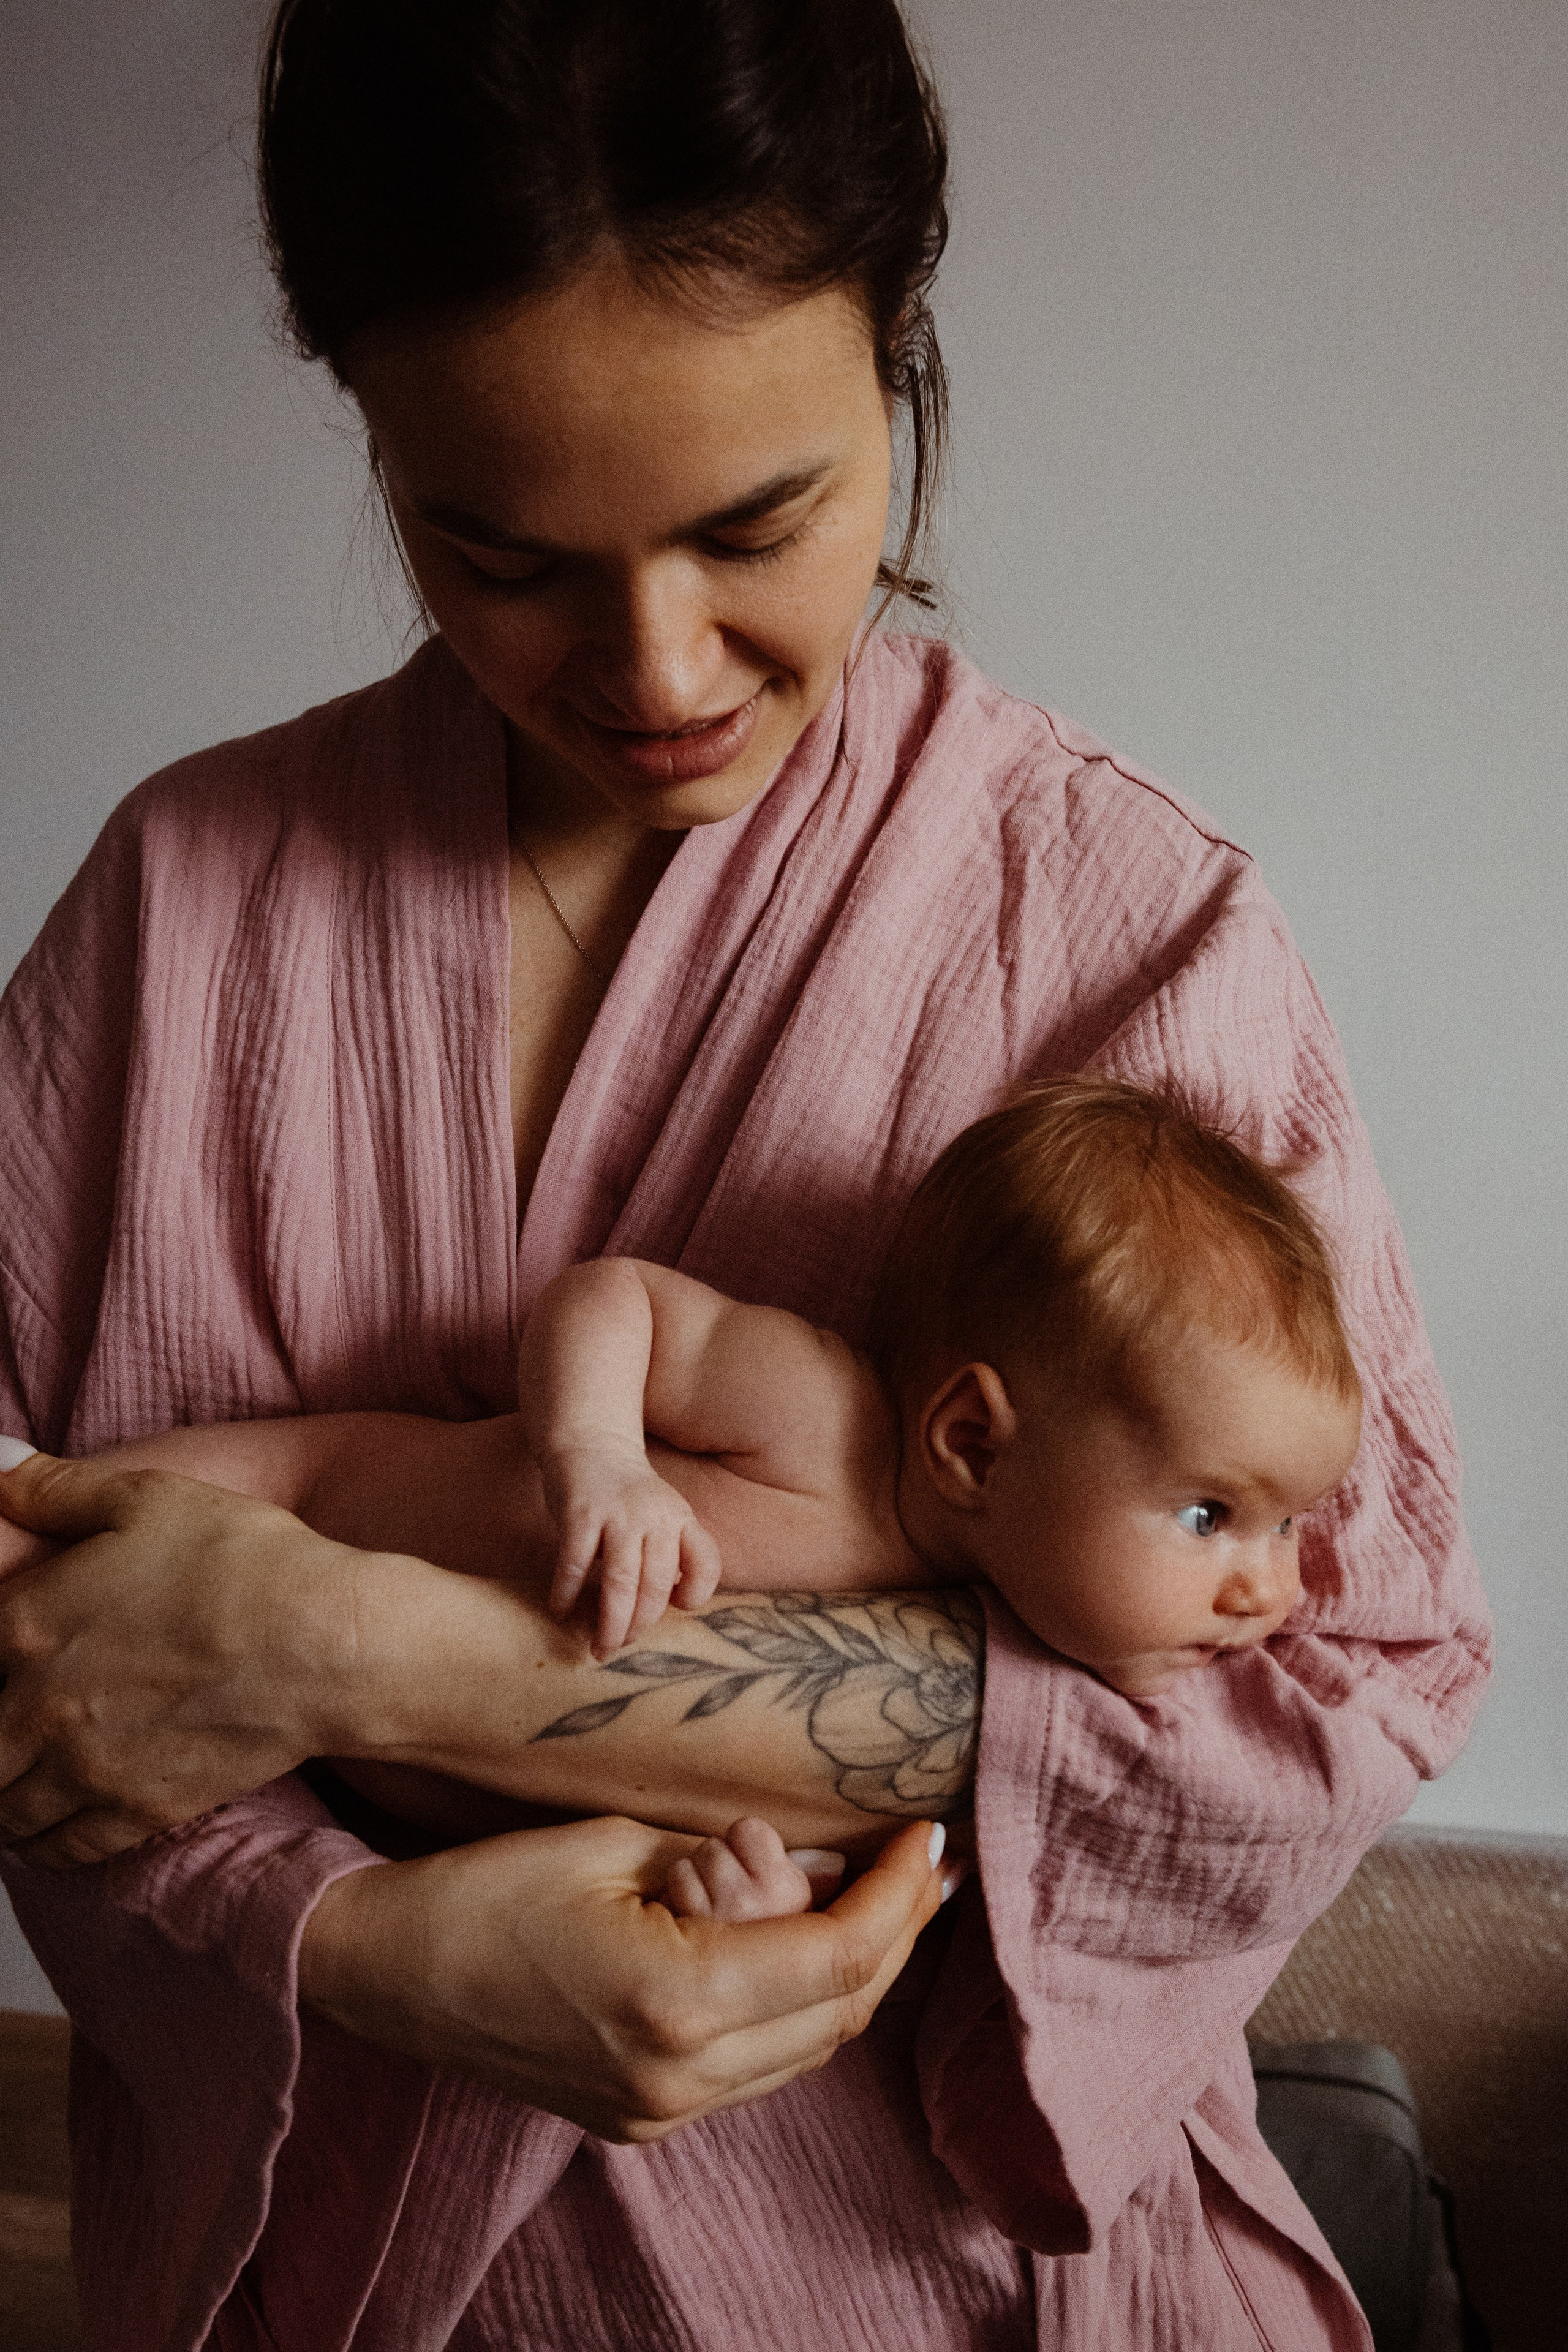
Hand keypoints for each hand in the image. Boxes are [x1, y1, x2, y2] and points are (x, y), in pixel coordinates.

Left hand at [0, 1449, 384, 1866]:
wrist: (323, 1643)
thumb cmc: (244, 1563)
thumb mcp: (147, 1496)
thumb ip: (53, 1487)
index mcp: (24, 1624)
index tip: (6, 1662)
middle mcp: (36, 1706)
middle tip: (14, 1720)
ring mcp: (83, 1769)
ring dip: (1, 1791)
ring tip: (19, 1773)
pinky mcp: (133, 1814)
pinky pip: (52, 1850)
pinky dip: (39, 1842)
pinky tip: (49, 1818)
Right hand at [300, 1813, 948, 2140]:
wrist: (388, 1972)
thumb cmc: (491, 1888)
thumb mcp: (618, 1846)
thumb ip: (730, 1863)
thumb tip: (823, 1873)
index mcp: (675, 2003)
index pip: (837, 1958)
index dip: (899, 1897)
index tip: (930, 1839)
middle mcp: (678, 2080)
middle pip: (839, 2014)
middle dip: (898, 1935)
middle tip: (931, 1866)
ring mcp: (660, 2113)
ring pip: (806, 2048)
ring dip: (855, 1973)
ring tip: (890, 1896)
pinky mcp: (641, 2118)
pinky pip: (757, 2064)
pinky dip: (798, 2002)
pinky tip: (807, 1940)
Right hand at [542, 1442, 721, 1656]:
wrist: (590, 1440)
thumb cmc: (625, 1494)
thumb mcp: (662, 1514)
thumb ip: (666, 1553)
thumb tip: (652, 1614)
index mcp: (681, 1518)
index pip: (706, 1562)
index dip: (696, 1593)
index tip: (676, 1608)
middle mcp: (656, 1516)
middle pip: (656, 1586)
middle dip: (639, 1627)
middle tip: (618, 1647)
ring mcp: (619, 1514)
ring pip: (620, 1583)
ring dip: (609, 1623)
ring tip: (599, 1647)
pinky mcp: (581, 1512)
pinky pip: (574, 1564)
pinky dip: (566, 1594)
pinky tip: (560, 1611)